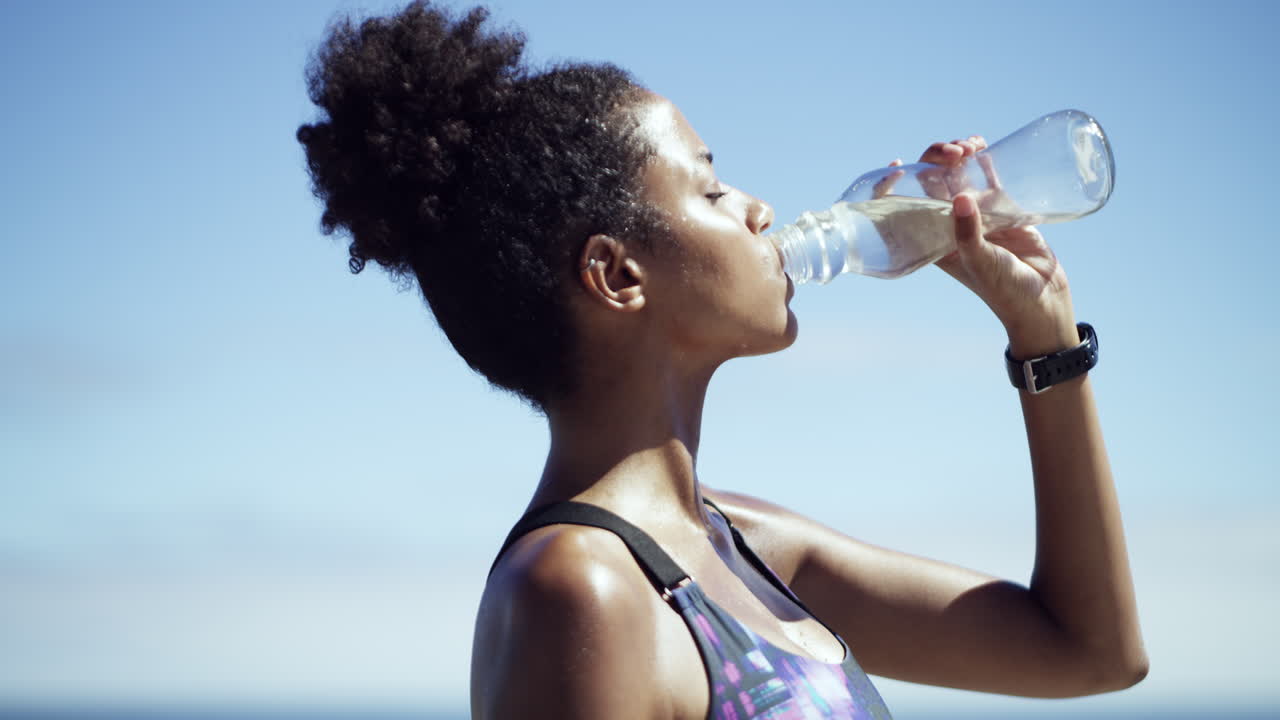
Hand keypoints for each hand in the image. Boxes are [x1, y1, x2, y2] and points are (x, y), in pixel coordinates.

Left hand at [911, 138, 1077, 353]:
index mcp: (933, 240)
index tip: (896, 166)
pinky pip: (988, 178)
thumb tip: (958, 198)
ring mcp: (977, 215)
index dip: (894, 187)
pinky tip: (982, 144)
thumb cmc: (1003, 290)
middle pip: (933, 184)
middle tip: (952, 151)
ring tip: (969, 145)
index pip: (905, 209)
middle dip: (936, 161)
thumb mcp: (980, 263)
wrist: (1042, 300)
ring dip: (958, 155)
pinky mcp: (1003, 210)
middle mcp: (951, 225)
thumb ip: (968, 233)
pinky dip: (983, 160)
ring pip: (959, 176)